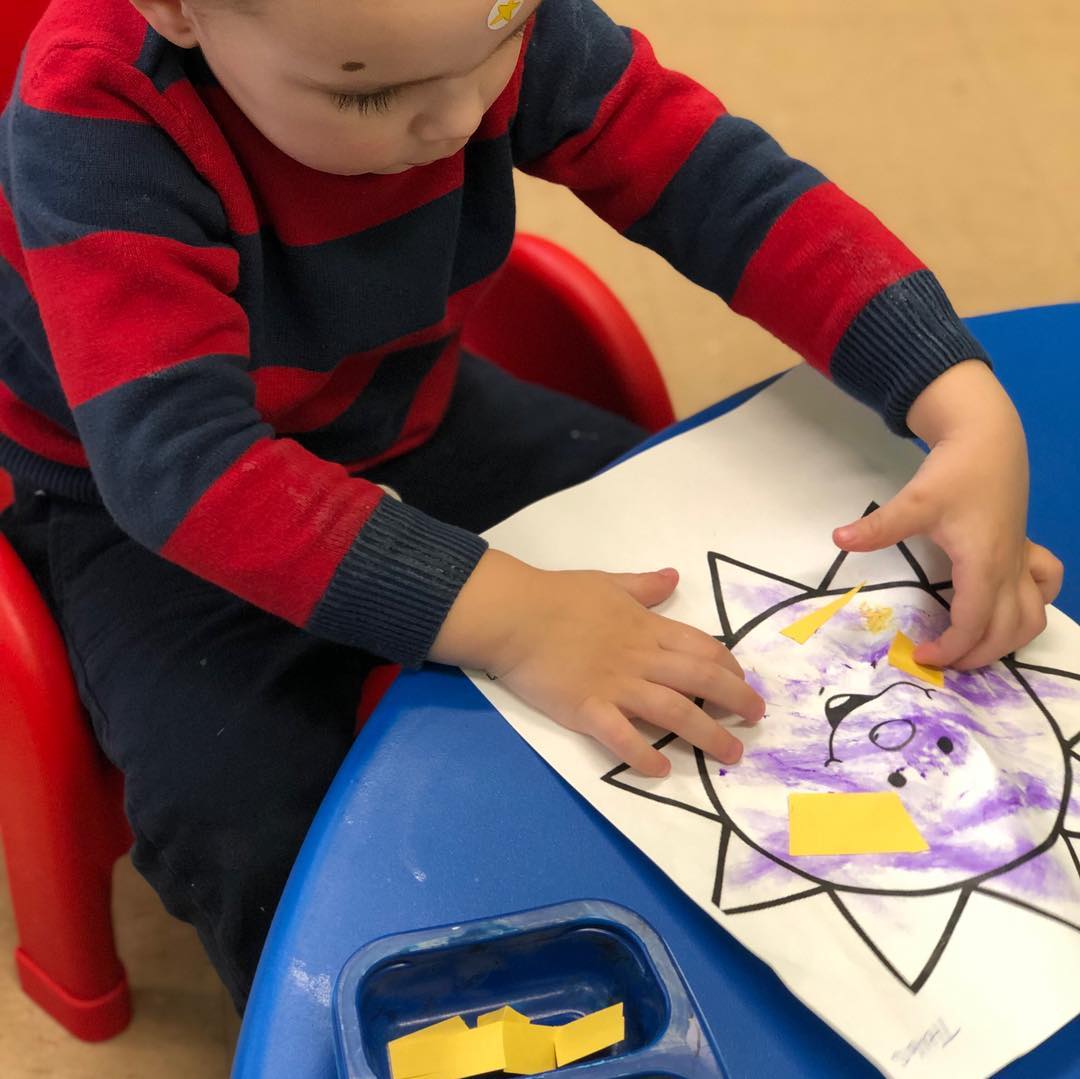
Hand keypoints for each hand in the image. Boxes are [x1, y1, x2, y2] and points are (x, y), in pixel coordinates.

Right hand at [431, 550, 764, 775]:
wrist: (514, 615)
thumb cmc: (558, 595)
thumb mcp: (608, 583)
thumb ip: (643, 586)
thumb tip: (673, 577)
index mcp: (647, 628)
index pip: (702, 648)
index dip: (729, 668)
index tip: (743, 682)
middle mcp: (641, 659)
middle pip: (701, 681)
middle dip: (736, 702)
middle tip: (756, 719)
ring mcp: (616, 685)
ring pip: (674, 712)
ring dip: (708, 735)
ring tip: (731, 754)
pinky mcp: (588, 709)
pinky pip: (622, 737)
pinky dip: (643, 755)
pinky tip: (661, 770)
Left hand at [833, 361, 1063, 669]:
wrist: (988, 437)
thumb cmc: (955, 471)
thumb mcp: (914, 500)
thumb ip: (879, 526)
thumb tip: (839, 539)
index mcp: (984, 565)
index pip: (974, 623)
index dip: (951, 647)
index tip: (921, 655)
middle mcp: (1010, 568)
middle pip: (1008, 630)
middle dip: (978, 655)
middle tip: (942, 661)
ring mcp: (1022, 560)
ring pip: (1033, 616)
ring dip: (1008, 640)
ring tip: (973, 648)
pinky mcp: (1026, 548)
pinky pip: (1044, 587)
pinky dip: (1032, 607)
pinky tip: (1008, 609)